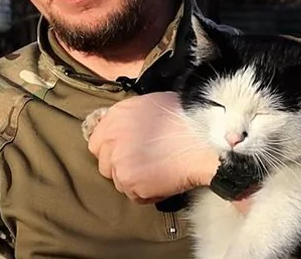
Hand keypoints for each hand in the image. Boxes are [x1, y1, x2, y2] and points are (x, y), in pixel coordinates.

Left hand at [86, 91, 218, 203]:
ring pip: (119, 182)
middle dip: (122, 167)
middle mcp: (111, 139)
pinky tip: (166, 180)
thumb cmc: (187, 119)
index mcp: (116, 116)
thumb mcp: (152, 105)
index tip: (127, 154)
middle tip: (145, 165)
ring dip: (136, 181)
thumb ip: (132, 119)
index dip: (112, 150)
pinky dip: (149, 193)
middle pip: (105, 164)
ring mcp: (119, 162)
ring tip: (160, 172)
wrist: (204, 140)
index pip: (96, 142)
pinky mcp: (130, 182)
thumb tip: (129, 129)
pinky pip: (135, 195)